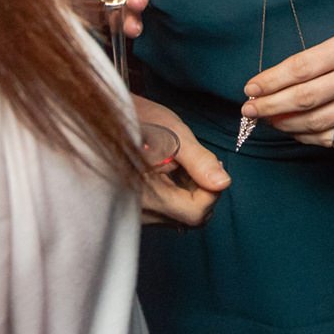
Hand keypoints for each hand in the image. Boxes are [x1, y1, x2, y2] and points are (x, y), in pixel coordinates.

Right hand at [134, 96, 228, 227]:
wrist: (110, 116)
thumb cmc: (141, 119)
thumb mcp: (174, 134)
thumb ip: (199, 161)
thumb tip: (223, 183)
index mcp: (146, 196)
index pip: (195, 212)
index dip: (211, 191)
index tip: (209, 166)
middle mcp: (141, 212)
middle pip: (191, 217)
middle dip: (203, 191)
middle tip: (196, 161)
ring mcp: (139, 214)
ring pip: (182, 214)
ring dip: (190, 191)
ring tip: (179, 163)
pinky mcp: (139, 210)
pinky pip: (170, 210)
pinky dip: (178, 192)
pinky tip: (171, 171)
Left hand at [241, 32, 333, 147]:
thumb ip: (306, 65)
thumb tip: (265, 88)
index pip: (300, 68)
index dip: (271, 81)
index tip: (250, 89)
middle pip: (304, 97)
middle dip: (271, 106)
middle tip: (250, 110)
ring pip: (315, 121)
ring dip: (284, 124)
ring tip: (268, 120)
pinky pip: (330, 137)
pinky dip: (306, 136)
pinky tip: (293, 130)